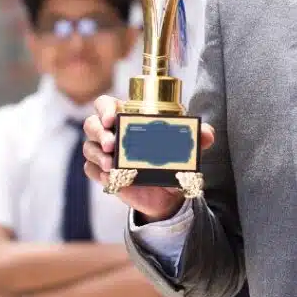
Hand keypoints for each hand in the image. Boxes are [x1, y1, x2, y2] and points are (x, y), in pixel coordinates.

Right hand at [82, 95, 214, 221]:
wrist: (167, 193)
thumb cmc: (172, 160)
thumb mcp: (186, 148)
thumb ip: (198, 138)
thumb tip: (207, 134)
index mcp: (128, 118)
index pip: (105, 104)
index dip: (105, 108)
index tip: (114, 118)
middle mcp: (112, 132)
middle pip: (91, 124)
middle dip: (99, 132)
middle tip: (113, 144)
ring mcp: (105, 153)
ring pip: (88, 147)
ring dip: (98, 154)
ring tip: (112, 164)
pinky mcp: (103, 173)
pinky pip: (90, 169)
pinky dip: (97, 172)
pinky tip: (110, 176)